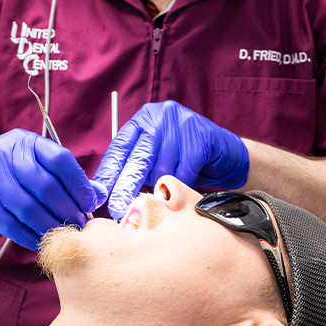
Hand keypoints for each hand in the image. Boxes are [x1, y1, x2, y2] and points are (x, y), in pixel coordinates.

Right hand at [0, 128, 106, 250]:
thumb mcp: (28, 165)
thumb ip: (61, 177)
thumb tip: (97, 193)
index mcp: (25, 142)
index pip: (60, 159)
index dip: (78, 183)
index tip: (89, 202)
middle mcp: (6, 153)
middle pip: (45, 185)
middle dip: (66, 209)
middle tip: (78, 224)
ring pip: (27, 207)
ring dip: (48, 226)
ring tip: (61, 236)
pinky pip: (9, 223)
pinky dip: (27, 235)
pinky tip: (38, 241)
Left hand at [94, 100, 248, 218]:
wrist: (225, 154)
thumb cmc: (183, 159)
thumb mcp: (156, 157)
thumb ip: (136, 168)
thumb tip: (110, 194)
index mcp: (143, 120)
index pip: (120, 146)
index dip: (109, 171)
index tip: (100, 194)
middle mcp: (160, 118)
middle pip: (138, 157)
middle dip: (126, 185)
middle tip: (116, 208)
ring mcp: (181, 125)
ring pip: (162, 168)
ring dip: (162, 187)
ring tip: (165, 192)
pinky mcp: (200, 137)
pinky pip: (184, 172)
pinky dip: (182, 185)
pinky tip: (185, 184)